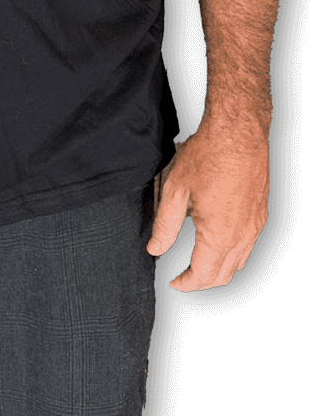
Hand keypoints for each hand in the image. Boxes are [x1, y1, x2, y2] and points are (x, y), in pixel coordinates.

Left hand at [147, 119, 269, 290]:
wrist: (238, 131)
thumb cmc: (208, 155)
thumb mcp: (175, 189)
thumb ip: (164, 225)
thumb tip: (155, 249)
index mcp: (220, 234)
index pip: (203, 275)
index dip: (186, 283)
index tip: (173, 281)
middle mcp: (243, 235)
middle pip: (224, 276)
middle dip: (201, 283)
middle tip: (183, 278)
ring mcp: (255, 225)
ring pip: (239, 264)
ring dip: (219, 271)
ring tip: (199, 266)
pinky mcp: (261, 214)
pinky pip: (249, 247)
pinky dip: (233, 256)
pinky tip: (219, 245)